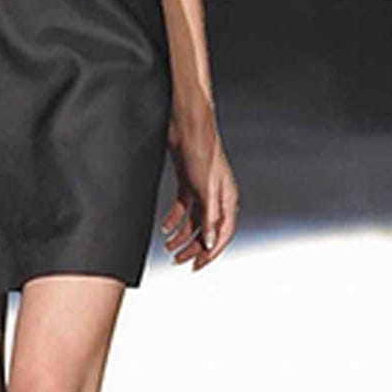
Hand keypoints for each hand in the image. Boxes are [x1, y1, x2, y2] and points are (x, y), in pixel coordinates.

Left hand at [161, 116, 238, 269]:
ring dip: (181, 235)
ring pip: (193, 221)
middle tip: (179, 261)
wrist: (185, 125)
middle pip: (206, 230)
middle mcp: (217, 197)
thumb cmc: (201, 150)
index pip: (222, 234)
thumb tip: (208, 242)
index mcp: (227, 199)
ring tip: (168, 246)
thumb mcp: (205, 189)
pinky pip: (183, 208)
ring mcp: (202, 190)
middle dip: (193, 248)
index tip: (197, 266)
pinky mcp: (188, 182)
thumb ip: (208, 216)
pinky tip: (164, 226)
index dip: (210, 253)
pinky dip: (174, 219)